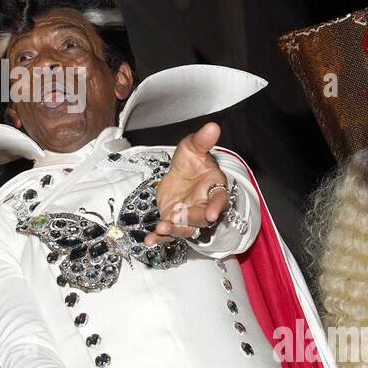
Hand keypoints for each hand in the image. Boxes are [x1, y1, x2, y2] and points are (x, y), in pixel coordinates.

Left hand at [144, 121, 227, 245]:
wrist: (179, 175)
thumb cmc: (191, 163)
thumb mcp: (193, 148)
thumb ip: (202, 140)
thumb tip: (212, 126)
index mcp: (214, 189)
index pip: (219, 199)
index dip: (217, 207)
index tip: (213, 213)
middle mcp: (203, 207)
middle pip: (202, 218)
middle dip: (191, 218)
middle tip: (179, 216)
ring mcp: (187, 218)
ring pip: (185, 229)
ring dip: (174, 230)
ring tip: (162, 229)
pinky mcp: (172, 222)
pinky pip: (166, 235)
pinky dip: (158, 239)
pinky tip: (148, 242)